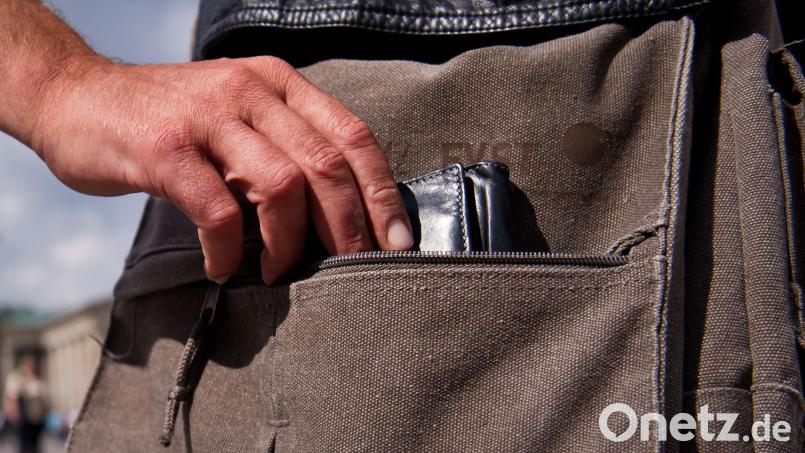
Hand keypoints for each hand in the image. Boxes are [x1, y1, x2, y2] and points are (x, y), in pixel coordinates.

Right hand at [28, 55, 412, 282]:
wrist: (78, 97)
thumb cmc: (171, 118)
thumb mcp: (239, 113)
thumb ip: (285, 146)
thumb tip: (340, 213)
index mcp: (279, 84)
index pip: (353, 136)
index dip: (382, 193)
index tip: (398, 241)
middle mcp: (251, 91)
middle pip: (327, 166)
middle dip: (349, 229)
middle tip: (351, 269)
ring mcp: (208, 117)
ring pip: (282, 187)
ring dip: (289, 244)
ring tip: (279, 272)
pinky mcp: (166, 148)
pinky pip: (218, 210)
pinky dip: (230, 250)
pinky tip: (224, 266)